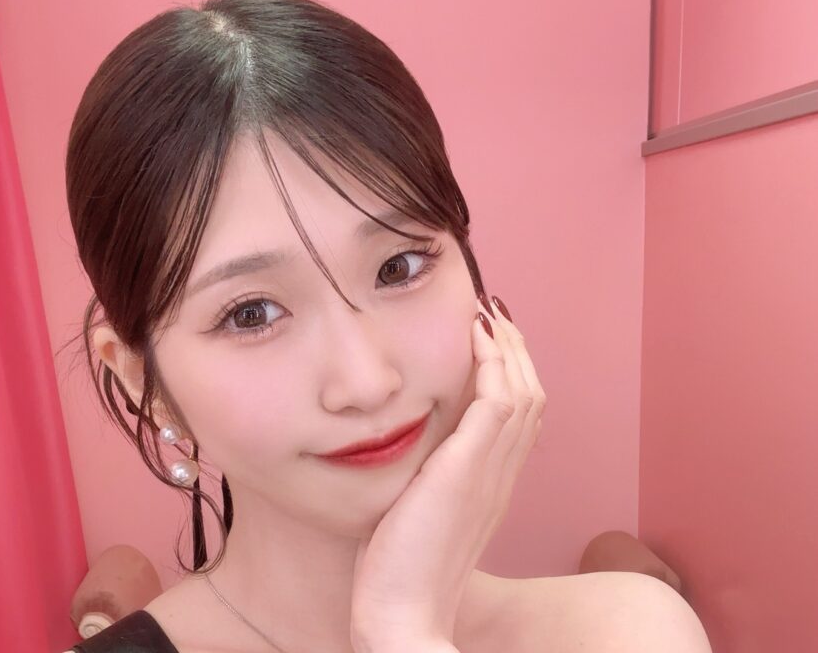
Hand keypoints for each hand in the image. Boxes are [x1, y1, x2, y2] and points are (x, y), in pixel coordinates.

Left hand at [349, 295, 546, 650]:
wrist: (402, 615)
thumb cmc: (399, 572)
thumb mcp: (418, 518)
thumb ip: (426, 486)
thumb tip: (410, 460)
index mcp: (492, 488)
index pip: (517, 419)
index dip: (511, 376)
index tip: (492, 345)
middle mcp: (501, 477)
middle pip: (531, 398)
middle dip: (516, 353)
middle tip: (495, 318)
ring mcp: (491, 473)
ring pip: (524, 392)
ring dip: (509, 348)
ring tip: (488, 315)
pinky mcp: (468, 469)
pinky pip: (499, 401)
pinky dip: (494, 361)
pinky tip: (474, 335)